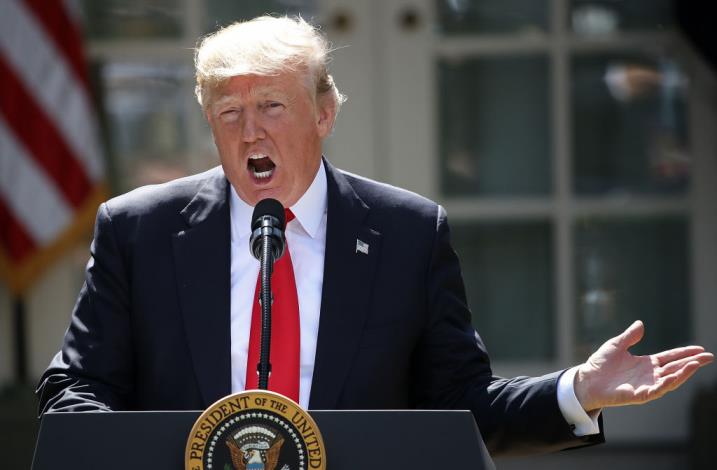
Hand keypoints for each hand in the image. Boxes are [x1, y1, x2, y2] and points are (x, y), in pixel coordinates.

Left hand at [574, 320, 713, 411]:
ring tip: (696, 364)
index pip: (670, 358)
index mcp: (645, 363)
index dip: (684, 353)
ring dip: (684, 372)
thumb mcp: (616, 345)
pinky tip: (678, 375)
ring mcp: (646, 385)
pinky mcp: (640, 395)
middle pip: (675, 368)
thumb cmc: (600, 364)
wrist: (587, 380)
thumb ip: (630, 336)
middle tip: (708, 357)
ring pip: (671, 379)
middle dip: (692, 363)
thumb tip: (641, 324)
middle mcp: (649, 375)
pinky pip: (658, 389)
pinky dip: (669, 383)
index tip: (699, 349)